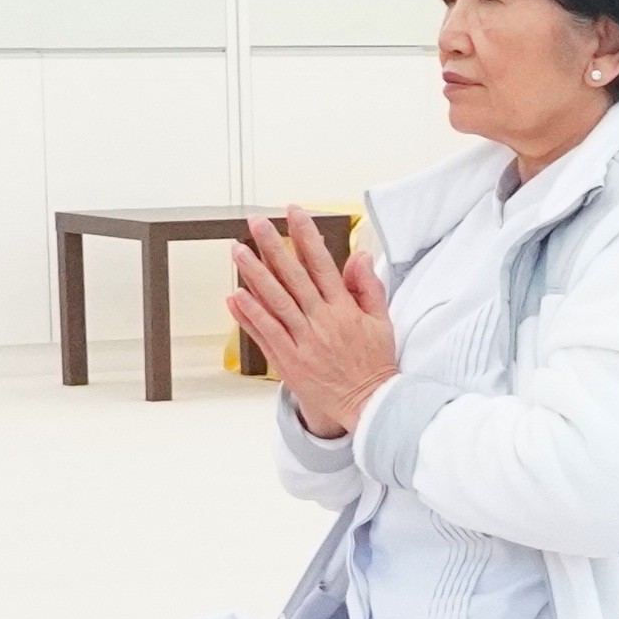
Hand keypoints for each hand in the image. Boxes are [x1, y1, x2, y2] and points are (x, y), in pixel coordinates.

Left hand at [227, 211, 398, 437]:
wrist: (370, 405)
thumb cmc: (375, 364)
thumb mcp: (382, 321)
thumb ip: (368, 287)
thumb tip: (360, 256)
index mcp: (344, 308)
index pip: (322, 263)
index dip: (306, 236)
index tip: (294, 213)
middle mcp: (322, 320)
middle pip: (293, 276)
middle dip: (273, 246)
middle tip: (256, 223)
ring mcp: (303, 341)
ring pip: (275, 301)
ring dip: (254, 274)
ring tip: (237, 251)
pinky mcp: (290, 361)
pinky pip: (266, 333)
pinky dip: (250, 315)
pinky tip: (236, 295)